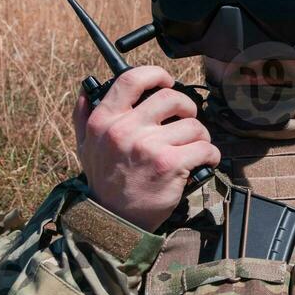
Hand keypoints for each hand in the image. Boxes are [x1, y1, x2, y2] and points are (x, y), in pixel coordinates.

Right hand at [73, 66, 219, 232]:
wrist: (114, 219)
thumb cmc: (105, 181)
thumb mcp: (85, 146)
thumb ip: (84, 115)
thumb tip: (87, 86)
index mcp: (104, 120)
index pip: (131, 79)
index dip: (156, 74)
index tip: (167, 82)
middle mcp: (124, 129)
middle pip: (171, 98)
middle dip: (187, 107)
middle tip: (187, 120)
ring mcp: (148, 146)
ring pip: (193, 125)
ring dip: (200, 136)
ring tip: (193, 147)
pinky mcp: (169, 164)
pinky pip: (204, 147)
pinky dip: (210, 154)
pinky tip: (203, 160)